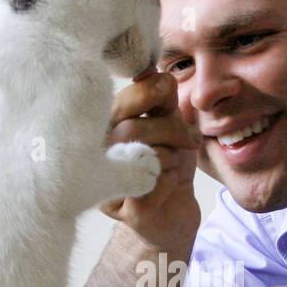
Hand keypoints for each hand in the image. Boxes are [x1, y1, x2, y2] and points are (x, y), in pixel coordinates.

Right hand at [102, 71, 202, 251]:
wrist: (173, 214)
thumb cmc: (167, 166)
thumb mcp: (169, 126)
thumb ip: (161, 100)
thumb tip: (154, 72)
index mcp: (105, 130)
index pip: (119, 103)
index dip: (147, 92)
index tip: (169, 91)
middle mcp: (96, 157)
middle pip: (131, 129)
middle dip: (171, 129)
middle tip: (189, 140)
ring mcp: (105, 186)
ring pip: (142, 157)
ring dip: (171, 156)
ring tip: (176, 164)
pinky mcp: (123, 211)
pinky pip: (153, 185)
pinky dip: (171, 181)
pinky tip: (171, 184)